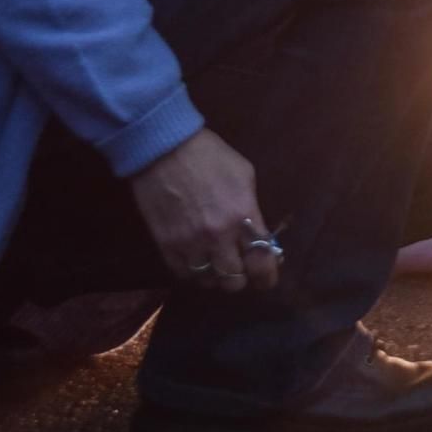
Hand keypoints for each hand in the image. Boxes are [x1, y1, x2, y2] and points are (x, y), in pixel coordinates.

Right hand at [127, 127, 280, 294]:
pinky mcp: (166, 246)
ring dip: (216, 276)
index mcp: (242, 215)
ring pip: (208, 282)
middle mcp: (218, 236)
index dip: (267, 277)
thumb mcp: (245, 176)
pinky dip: (193, 273)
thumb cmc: (210, 156)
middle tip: (240, 268)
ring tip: (217, 263)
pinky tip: (197, 260)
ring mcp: (189, 244)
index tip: (267, 278)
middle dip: (242, 278)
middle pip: (234, 282)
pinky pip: (183, 275)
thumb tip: (260, 236)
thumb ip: (253, 209)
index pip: (261, 263)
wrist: (164, 149)